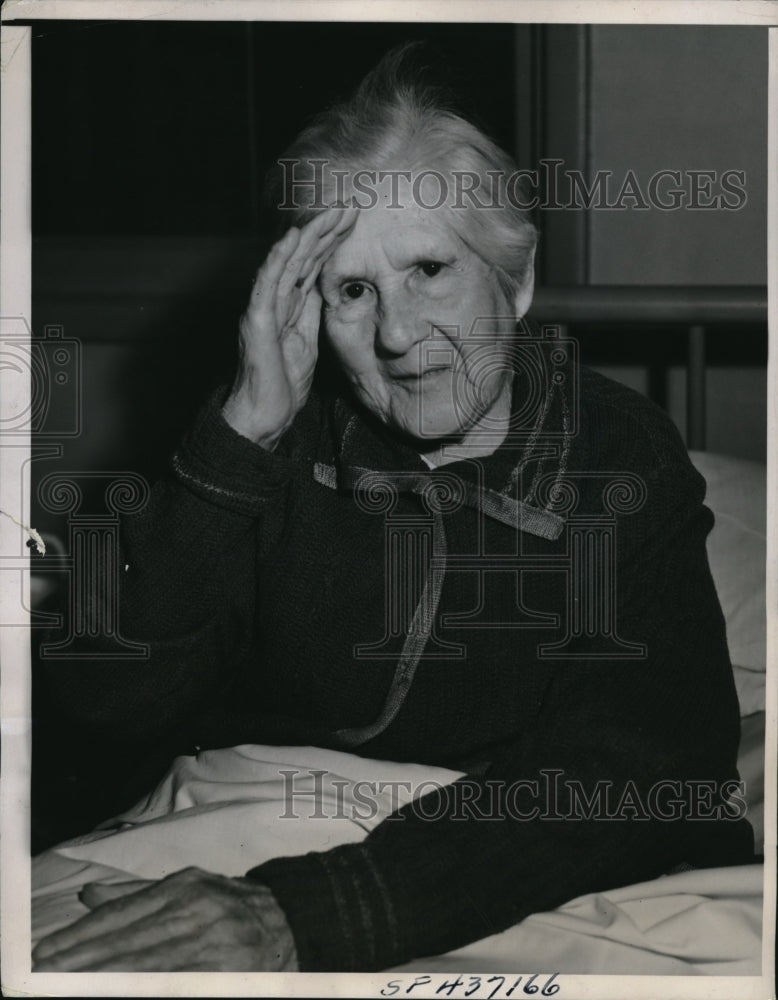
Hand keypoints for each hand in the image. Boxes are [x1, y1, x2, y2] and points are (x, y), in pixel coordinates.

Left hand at [32, 866, 297, 971]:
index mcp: (184, 886)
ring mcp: (211, 942)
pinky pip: (173, 983)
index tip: (47, 953)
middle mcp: (196, 909)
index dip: (81, 935)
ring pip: (144, 967)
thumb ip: (137, 894)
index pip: (121, 913)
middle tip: (46, 974)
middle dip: (81, 961)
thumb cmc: (231, 906)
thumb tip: (88, 896)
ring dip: (102, 978)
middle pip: (126, 942)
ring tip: (68, 985)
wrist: (292, 923)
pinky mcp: (223, 974)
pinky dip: (141, 988)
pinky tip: (114, 990)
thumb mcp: (188, 887)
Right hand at [222, 205, 357, 448]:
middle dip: (325, 231)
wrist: (265, 415)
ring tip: (328, 213)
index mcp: (287, 305)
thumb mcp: (307, 341)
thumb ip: (311, 313)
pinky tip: (291, 239)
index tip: (354, 221)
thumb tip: (324, 289)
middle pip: (301, 258)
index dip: (331, 241)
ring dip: (308, 236)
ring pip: (286, 263)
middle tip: (349, 206)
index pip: (312, 265)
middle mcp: (273, 300)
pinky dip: (277, 260)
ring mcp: (263, 308)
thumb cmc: (282, 383)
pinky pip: (266, 285)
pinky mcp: (256, 321)